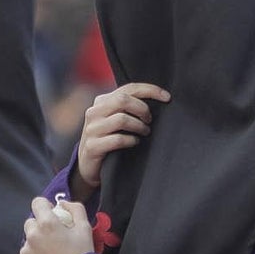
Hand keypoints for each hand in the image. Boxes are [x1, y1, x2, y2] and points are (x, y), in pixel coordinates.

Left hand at [18, 198, 92, 253]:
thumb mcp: (85, 229)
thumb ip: (75, 209)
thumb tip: (63, 203)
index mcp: (47, 224)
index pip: (37, 203)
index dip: (46, 207)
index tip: (53, 215)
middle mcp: (32, 236)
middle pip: (31, 222)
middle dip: (41, 227)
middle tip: (55, 238)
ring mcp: (25, 253)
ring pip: (28, 242)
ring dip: (37, 245)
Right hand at [73, 83, 170, 200]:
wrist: (87, 165)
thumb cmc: (107, 139)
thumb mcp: (114, 119)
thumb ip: (127, 107)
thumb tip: (157, 99)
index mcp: (102, 101)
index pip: (129, 88)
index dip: (150, 90)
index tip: (167, 97)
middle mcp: (94, 112)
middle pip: (123, 100)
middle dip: (142, 109)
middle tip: (150, 121)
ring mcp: (92, 129)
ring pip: (121, 119)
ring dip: (139, 126)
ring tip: (145, 132)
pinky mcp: (92, 146)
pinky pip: (117, 139)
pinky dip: (131, 140)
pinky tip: (135, 142)